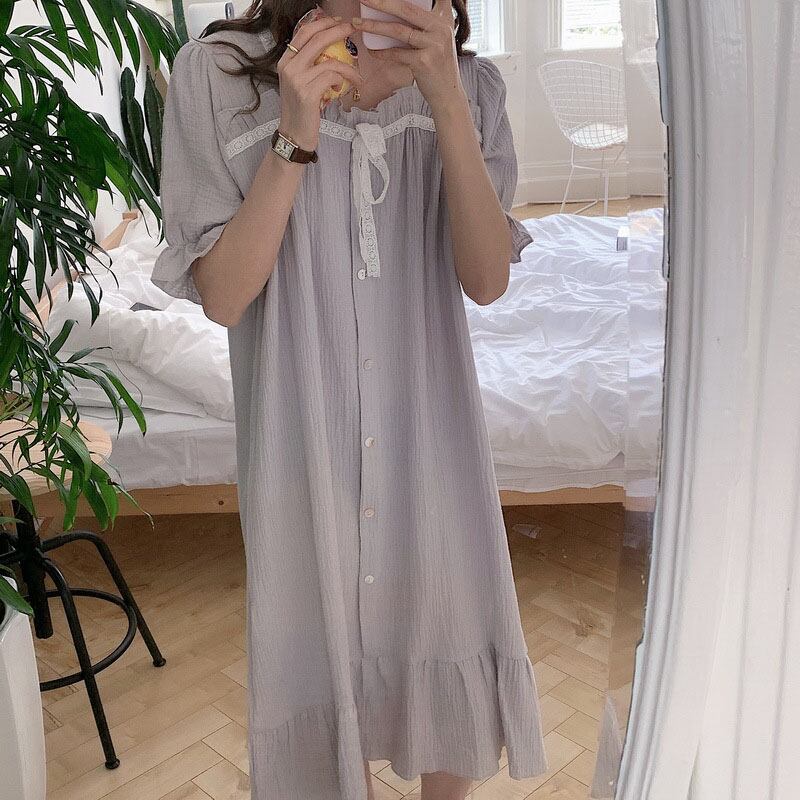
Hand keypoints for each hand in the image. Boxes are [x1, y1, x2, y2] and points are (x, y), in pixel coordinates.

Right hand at [276, 16, 363, 150]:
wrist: (294, 134)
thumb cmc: (301, 109)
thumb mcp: (299, 82)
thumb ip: (308, 65)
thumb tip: (328, 48)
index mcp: (286, 61)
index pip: (304, 32)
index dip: (323, 23)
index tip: (338, 21)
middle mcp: (289, 67)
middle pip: (316, 39)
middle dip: (337, 31)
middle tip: (352, 29)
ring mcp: (297, 80)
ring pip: (329, 62)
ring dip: (348, 69)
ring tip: (356, 77)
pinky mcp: (308, 93)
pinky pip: (332, 78)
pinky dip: (341, 82)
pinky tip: (340, 90)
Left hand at [353, 0, 464, 112]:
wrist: (448, 94)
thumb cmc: (438, 66)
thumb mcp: (438, 39)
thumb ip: (426, 23)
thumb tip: (394, 12)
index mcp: (444, 19)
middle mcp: (441, 28)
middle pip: (407, 8)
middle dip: (382, 2)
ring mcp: (434, 44)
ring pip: (398, 30)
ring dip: (374, 26)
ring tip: (357, 23)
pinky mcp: (424, 61)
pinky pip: (397, 53)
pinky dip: (382, 52)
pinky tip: (371, 50)